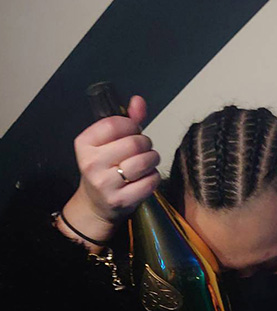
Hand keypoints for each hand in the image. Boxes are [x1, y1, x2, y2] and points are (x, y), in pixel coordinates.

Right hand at [60, 96, 161, 246]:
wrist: (96, 204)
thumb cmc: (104, 169)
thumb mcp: (107, 143)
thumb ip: (125, 120)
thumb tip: (139, 102)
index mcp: (84, 144)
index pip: (115, 124)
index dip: (132, 125)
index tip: (133, 131)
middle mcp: (92, 164)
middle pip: (134, 143)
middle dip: (145, 143)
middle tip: (144, 149)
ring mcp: (105, 184)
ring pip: (144, 161)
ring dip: (152, 159)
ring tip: (148, 161)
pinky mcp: (121, 200)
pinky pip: (150, 181)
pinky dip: (154, 177)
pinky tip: (146, 177)